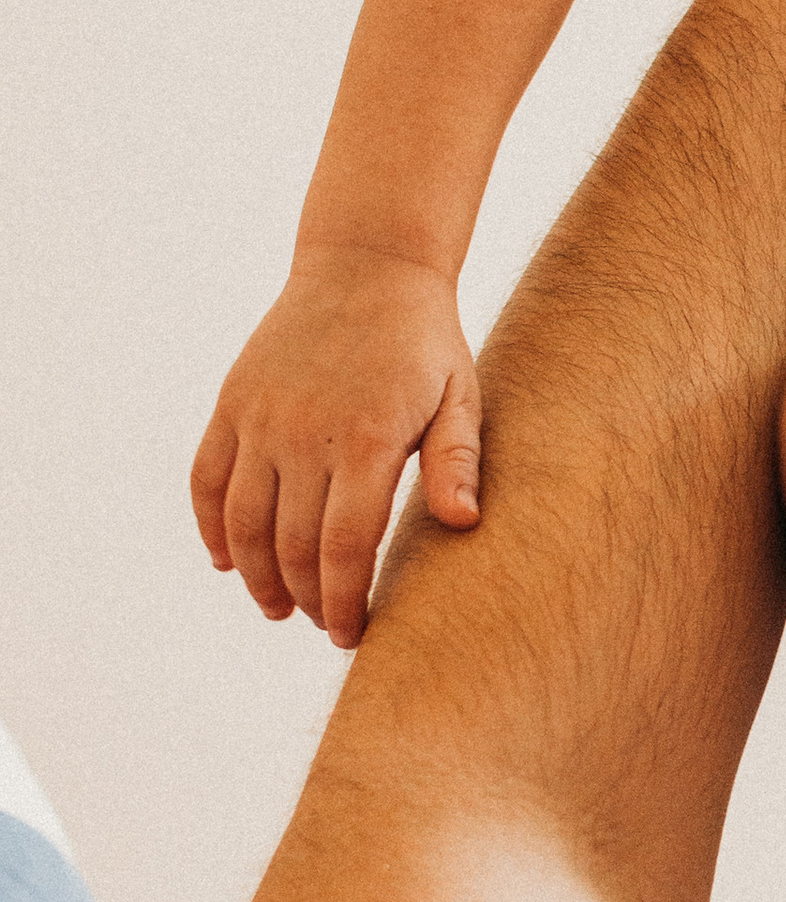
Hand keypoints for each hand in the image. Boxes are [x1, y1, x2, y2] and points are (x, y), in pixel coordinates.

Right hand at [192, 249, 479, 645]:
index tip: (353, 634)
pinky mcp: (232, 402)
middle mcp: (305, 431)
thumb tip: (462, 524)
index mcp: (368, 439)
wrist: (367, 266)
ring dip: (255, 576)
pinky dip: (210, 526)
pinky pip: (207, 479)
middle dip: (308, 598)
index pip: (345, 547)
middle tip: (326, 624)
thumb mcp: (460, 396)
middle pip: (291, 545)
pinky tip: (225, 561)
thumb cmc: (426, 342)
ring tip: (277, 606)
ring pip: (242, 522)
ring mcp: (261, 417)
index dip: (345, 602)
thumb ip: (459, 462)